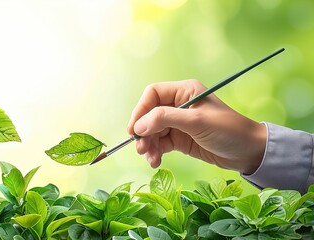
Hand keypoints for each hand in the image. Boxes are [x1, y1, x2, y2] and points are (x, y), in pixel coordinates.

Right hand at [127, 79, 265, 173]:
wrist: (249, 152)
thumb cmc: (228, 130)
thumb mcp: (196, 122)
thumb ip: (165, 119)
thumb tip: (138, 126)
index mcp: (184, 91)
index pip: (152, 95)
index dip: (140, 110)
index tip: (134, 129)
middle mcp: (178, 105)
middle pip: (149, 115)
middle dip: (143, 132)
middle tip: (141, 148)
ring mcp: (178, 123)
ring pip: (152, 131)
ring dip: (148, 145)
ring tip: (150, 158)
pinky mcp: (180, 139)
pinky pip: (160, 144)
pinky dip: (155, 152)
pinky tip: (156, 161)